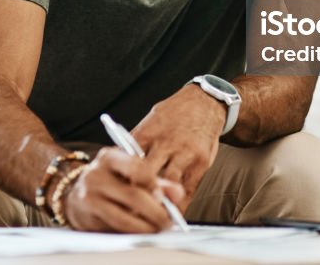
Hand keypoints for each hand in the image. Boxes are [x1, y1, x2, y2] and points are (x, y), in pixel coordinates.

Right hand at [63, 147, 184, 232]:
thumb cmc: (110, 181)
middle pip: (133, 196)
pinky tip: (140, 232)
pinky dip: (131, 233)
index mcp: (109, 157)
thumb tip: (178, 193)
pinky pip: (114, 229)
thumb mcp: (129, 173)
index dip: (154, 184)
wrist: (76, 194)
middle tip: (168, 221)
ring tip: (157, 229)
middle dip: (156, 212)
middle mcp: (95, 174)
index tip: (165, 199)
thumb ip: (156, 182)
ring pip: (124, 217)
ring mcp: (88, 197)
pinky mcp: (86, 218)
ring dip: (145, 227)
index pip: (136, 167)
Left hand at [130, 85, 225, 209]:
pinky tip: (173, 213)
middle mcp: (166, 143)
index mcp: (148, 132)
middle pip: (146, 174)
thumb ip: (137, 143)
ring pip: (168, 184)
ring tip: (150, 216)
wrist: (205, 102)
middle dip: (137, 193)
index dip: (120, 179)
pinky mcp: (201, 162)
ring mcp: (185, 153)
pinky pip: (189, 189)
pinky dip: (179, 204)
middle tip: (130, 210)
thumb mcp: (151, 121)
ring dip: (159, 202)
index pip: (128, 160)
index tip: (115, 194)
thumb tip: (119, 165)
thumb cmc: (174, 114)